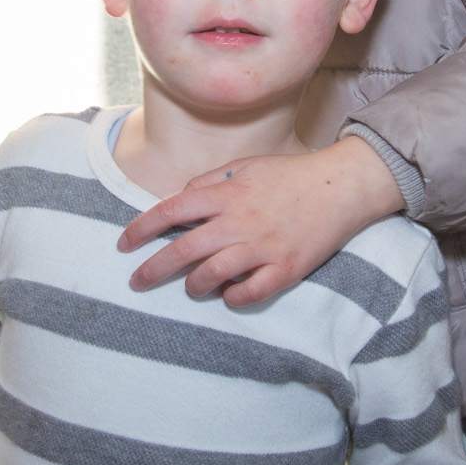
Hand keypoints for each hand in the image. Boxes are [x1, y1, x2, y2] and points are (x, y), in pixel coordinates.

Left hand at [118, 135, 404, 306]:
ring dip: (194, 286)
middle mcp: (240, 222)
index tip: (124, 244)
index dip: (142, 229)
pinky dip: (233, 298)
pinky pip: (250, 293)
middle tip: (136, 281)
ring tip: (192, 287)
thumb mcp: (246, 166)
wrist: (341, 187)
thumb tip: (180, 197)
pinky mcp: (286, 269)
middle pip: (184, 250)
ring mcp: (263, 248)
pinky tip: (229, 295)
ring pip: (212, 275)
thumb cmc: (290, 176)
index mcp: (227, 195)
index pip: (172, 211)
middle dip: (153, 270)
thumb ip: (210, 182)